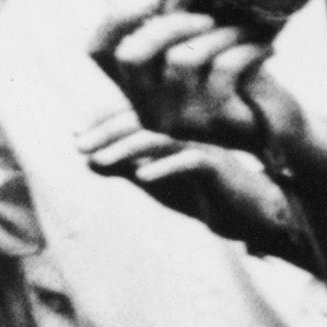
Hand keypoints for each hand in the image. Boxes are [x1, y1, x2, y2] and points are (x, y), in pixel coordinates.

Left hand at [73, 104, 298, 248]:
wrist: (249, 213)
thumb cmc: (201, 192)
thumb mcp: (155, 178)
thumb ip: (124, 167)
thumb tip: (86, 158)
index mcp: (173, 127)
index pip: (133, 113)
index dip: (103, 121)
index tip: (77, 137)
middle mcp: (188, 129)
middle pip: (144, 119)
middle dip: (107, 131)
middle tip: (81, 146)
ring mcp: (205, 145)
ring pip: (163, 137)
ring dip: (127, 148)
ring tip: (99, 161)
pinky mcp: (221, 166)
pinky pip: (191, 161)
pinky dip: (165, 168)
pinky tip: (141, 178)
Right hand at [95, 4, 301, 162]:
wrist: (276, 126)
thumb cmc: (234, 76)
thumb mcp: (202, 42)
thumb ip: (178, 2)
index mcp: (136, 86)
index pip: (99, 51)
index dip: (116, 20)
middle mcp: (147, 106)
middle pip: (132, 55)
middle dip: (170, 23)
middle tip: (207, 17)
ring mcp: (177, 119)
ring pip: (184, 58)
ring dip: (221, 33)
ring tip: (246, 30)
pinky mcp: (212, 124)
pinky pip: (223, 69)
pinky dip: (248, 50)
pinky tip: (266, 49)